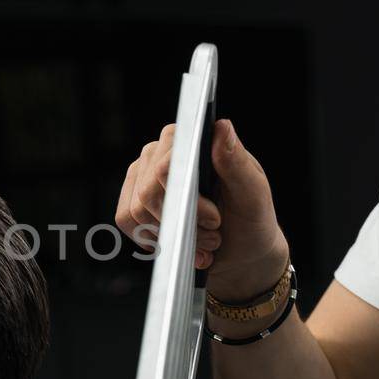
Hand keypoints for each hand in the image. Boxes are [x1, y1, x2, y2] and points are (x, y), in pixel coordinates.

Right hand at [113, 119, 288, 301]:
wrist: (241, 251)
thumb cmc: (251, 219)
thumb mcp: (253, 193)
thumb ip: (236, 162)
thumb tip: (222, 127)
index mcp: (193, 141)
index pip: (166, 166)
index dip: (185, 199)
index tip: (213, 219)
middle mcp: (162, 152)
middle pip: (148, 191)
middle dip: (183, 223)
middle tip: (213, 232)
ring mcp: (142, 174)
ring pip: (136, 210)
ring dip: (171, 235)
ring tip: (202, 240)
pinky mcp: (132, 200)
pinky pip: (125, 219)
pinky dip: (152, 240)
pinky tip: (179, 243)